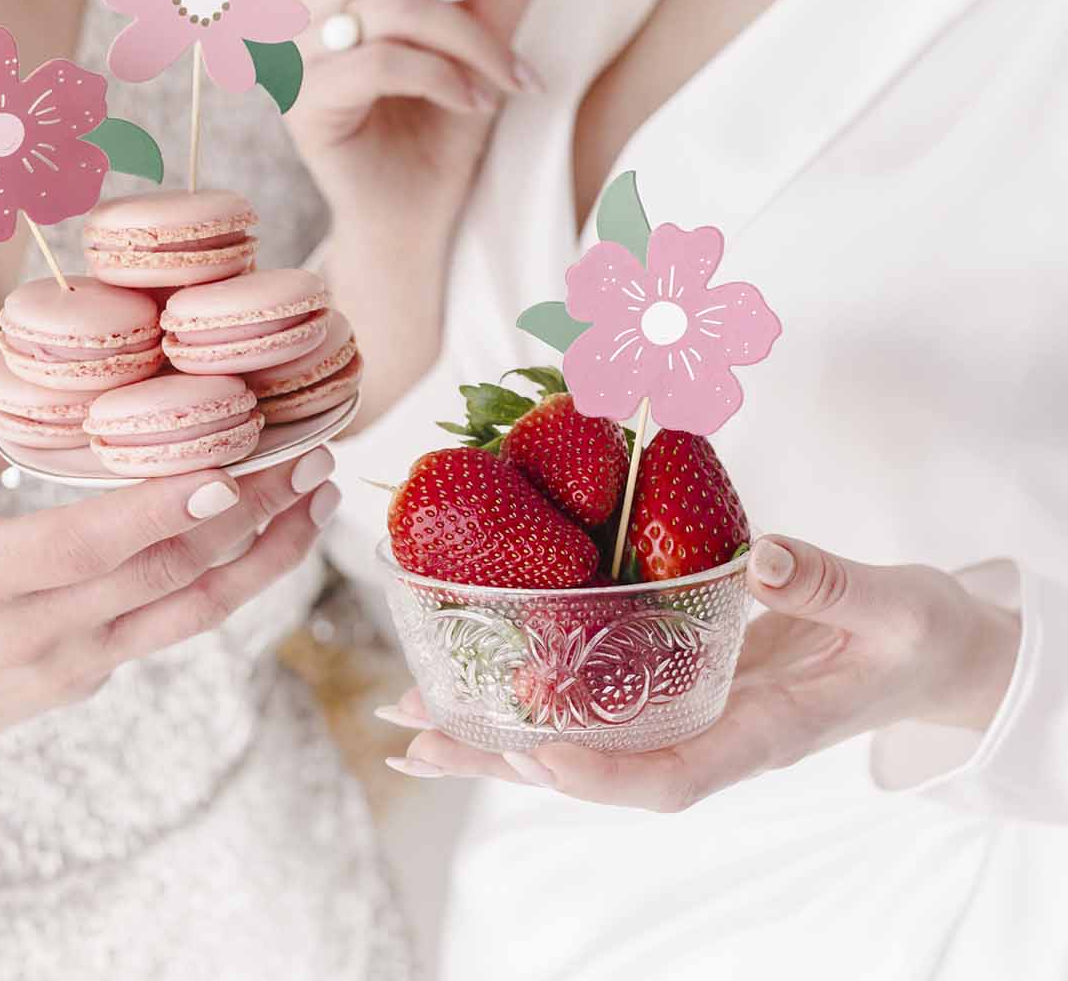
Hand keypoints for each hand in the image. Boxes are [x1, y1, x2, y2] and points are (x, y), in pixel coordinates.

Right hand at [0, 411, 337, 826]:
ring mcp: (69, 666)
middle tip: (310, 456)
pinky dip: (226, 582)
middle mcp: (33, 632)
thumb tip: (60, 369)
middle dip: (251, 515)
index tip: (231, 467)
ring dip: (264, 556)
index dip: (163, 508)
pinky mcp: (88, 680)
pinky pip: (171, 627)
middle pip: (164, 573)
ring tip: (317, 501)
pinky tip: (263, 537)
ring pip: (189, 613)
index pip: (89, 544)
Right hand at [292, 0, 559, 242]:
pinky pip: (386, 62)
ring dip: (476, 39)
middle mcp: (318, 4)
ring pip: (397, 5)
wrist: (413, 221)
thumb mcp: (489, 44)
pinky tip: (478, 104)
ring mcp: (303, 53)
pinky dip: (447, 78)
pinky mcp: (305, 102)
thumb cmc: (442, 133)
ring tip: (516, 78)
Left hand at [380, 535, 1020, 808]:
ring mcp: (689, 709)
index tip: (535, 755)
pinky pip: (598, 694)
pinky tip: (474, 677)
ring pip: (581, 735)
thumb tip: (767, 559)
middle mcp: (711, 732)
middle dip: (504, 759)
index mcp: (764, 731)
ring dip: (494, 731)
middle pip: (596, 766)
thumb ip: (829, 587)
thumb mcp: (891, 608)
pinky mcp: (678, 676)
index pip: (674, 776)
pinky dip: (533, 689)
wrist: (923, 649)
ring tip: (410, 719)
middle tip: (415, 740)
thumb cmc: (913, 635)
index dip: (602, 775)